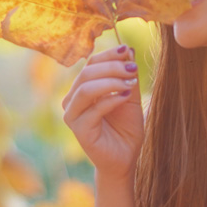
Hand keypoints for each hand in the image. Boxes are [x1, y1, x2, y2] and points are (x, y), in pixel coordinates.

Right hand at [61, 45, 143, 181]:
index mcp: (82, 88)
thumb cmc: (125, 128)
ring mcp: (73, 115)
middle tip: (133, 68)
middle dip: (112, 67)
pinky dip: (111, 99)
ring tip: (131, 82)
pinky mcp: (79, 129)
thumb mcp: (130, 96)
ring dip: (111, 81)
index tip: (127, 50)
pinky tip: (125, 97)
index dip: (108, 55)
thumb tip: (128, 49)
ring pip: (86, 88)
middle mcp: (73, 99)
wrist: (125, 158)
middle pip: (87, 72)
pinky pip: (93, 109)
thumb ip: (127, 75)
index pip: (90, 63)